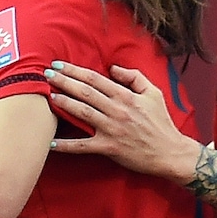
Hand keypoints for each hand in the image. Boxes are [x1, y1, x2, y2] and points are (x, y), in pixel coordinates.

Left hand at [46, 61, 202, 184]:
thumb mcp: (154, 94)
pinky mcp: (108, 148)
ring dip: (64, 103)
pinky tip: (49, 142)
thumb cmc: (161, 122)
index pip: (96, 79)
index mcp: (127, 97)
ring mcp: (112, 129)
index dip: (75, 71)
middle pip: (86, 93)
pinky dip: (66, 145)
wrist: (170, 153)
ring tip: (48, 96)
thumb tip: (112, 68)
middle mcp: (117, 111)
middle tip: (46, 74)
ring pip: (82, 113)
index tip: (58, 64)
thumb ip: (134, 77)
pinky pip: (83, 146)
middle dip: (64, 81)